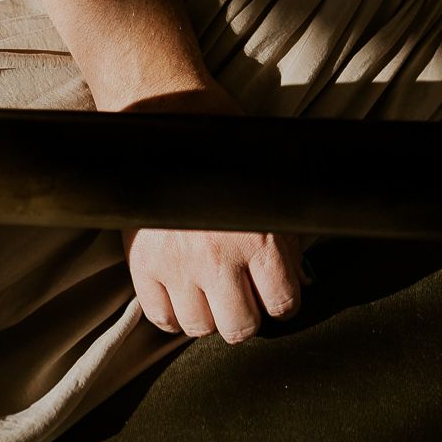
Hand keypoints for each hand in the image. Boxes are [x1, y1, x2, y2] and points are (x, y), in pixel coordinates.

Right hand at [118, 79, 308, 344]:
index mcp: (260, 236)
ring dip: (210, 314)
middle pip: (240, 327)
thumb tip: (299, 281)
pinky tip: (184, 293)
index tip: (277, 293)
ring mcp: (176, 264)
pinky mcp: (142, 265)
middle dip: (248, 314)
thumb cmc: (228, 145)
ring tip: (213, 291)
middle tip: (245, 297)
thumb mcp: (270, 185)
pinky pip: (160, 318)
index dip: (284, 301)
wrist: (170, 113)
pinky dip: (174, 313)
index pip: (282, 303)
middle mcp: (219, 256)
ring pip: (199, 328)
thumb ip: (285, 237)